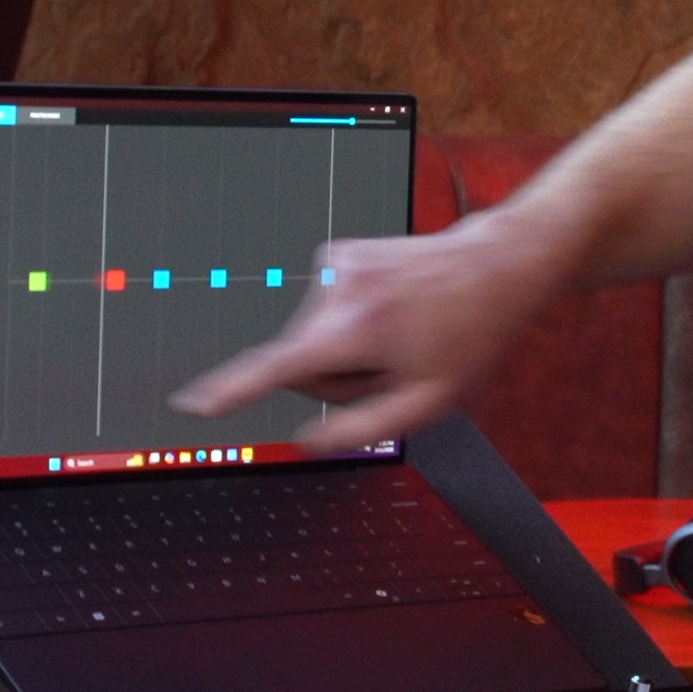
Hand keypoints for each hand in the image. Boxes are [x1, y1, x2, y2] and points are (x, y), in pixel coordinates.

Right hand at [169, 216, 572, 447]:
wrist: (500, 262)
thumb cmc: (472, 334)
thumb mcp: (430, 403)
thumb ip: (363, 430)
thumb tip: (309, 440)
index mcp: (353, 330)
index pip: (276, 368)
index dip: (230, 392)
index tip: (192, 404)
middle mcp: (335, 290)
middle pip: (300, 360)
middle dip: (340, 375)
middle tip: (398, 363)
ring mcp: (336, 263)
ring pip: (313, 335)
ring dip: (351, 347)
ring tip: (406, 332)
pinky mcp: (341, 251)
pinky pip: (328, 308)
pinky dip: (355, 319)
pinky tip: (399, 310)